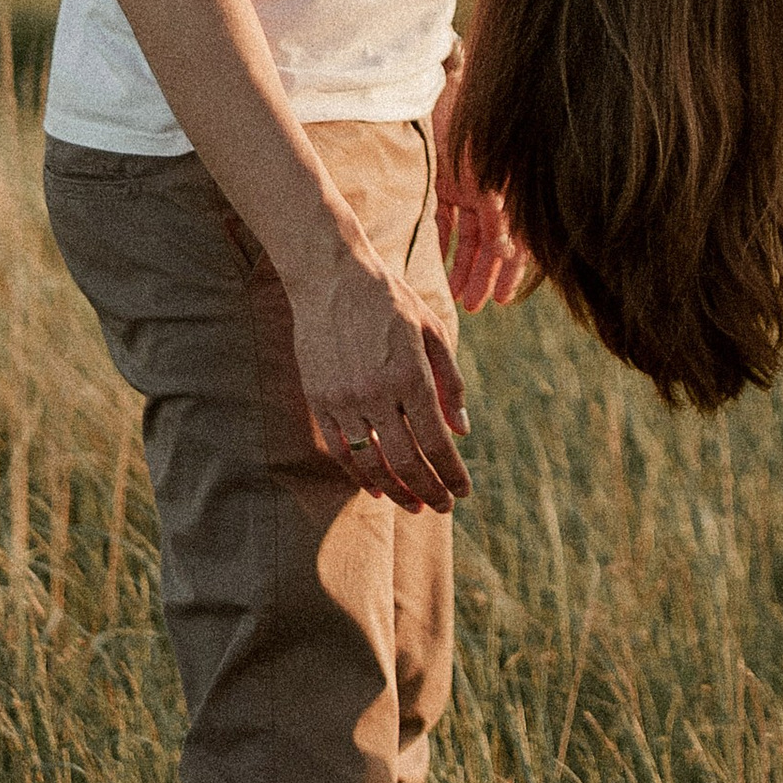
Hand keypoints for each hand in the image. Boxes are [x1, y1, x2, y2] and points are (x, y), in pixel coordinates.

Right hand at [286, 237, 473, 512]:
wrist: (331, 277)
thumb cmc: (389, 300)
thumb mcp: (431, 329)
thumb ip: (450, 381)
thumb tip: (461, 430)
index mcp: (411, 373)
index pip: (436, 441)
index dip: (451, 473)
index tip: (462, 491)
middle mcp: (377, 392)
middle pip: (407, 461)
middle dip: (429, 490)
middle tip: (442, 506)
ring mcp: (344, 399)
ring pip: (373, 463)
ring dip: (397, 491)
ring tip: (415, 504)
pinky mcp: (319, 400)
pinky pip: (342, 450)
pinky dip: (361, 475)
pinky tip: (377, 487)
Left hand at [434, 61, 535, 313]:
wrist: (443, 88)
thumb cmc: (475, 123)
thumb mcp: (491, 170)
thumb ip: (499, 210)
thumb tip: (509, 252)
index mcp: (510, 188)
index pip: (516, 238)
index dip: (509, 271)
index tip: (499, 300)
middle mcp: (491, 191)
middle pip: (489, 243)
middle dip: (481, 275)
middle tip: (472, 306)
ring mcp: (467, 187)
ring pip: (465, 236)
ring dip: (460, 265)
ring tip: (453, 295)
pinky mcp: (442, 181)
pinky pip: (442, 219)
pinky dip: (439, 242)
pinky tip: (432, 266)